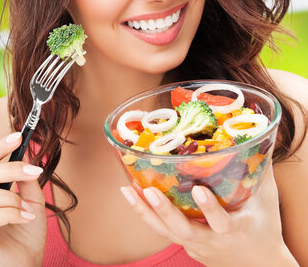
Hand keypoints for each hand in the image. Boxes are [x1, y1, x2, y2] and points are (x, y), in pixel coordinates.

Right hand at [0, 132, 46, 266]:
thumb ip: (27, 179)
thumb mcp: (32, 201)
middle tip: (36, 171)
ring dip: (11, 199)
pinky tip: (26, 218)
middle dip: (11, 168)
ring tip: (29, 210)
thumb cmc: (26, 234)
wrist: (27, 264)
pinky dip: (11, 214)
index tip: (19, 135)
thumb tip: (26, 152)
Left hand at [120, 161, 297, 266]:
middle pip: (184, 231)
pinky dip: (146, 214)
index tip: (199, 190)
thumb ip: (261, 173)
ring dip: (144, 212)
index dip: (209, 209)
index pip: (221, 223)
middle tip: (148, 191)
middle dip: (165, 212)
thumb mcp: (266, 201)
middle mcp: (211, 241)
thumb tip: (260, 139)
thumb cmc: (263, 228)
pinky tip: (131, 196)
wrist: (257, 265)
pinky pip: (162, 230)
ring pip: (166, 232)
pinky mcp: (184, 244)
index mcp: (235, 230)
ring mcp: (195, 245)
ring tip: (126, 191)